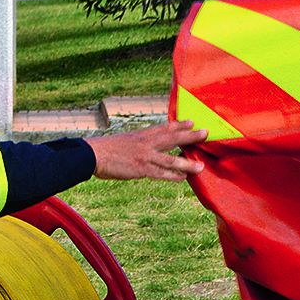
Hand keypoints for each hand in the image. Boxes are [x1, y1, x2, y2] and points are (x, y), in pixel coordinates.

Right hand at [88, 121, 207, 180]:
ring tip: (201, 166)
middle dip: (190, 135)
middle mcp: (146, 143)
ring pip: (171, 159)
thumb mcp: (123, 141)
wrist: (93, 154)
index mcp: (141, 135)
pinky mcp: (141, 169)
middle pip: (173, 138)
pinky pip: (161, 173)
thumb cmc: (105, 149)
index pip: (164, 127)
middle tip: (206, 132)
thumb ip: (136, 143)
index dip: (179, 125)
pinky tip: (183, 177)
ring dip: (187, 163)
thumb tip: (141, 148)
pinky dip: (173, 176)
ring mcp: (145, 156)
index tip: (191, 122)